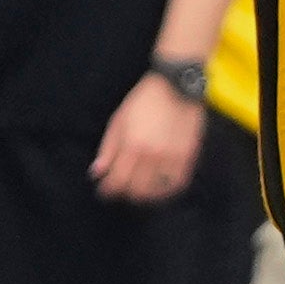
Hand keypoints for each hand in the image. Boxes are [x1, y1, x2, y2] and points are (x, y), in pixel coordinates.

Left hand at [89, 75, 203, 203]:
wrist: (176, 87)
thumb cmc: (143, 102)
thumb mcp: (118, 121)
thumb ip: (107, 149)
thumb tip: (96, 173)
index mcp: (133, 146)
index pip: (118, 181)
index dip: (108, 191)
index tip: (103, 192)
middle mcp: (153, 156)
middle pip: (136, 190)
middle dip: (124, 194)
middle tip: (119, 192)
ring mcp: (173, 158)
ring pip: (157, 191)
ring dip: (144, 196)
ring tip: (137, 193)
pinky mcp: (188, 157)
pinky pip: (177, 184)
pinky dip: (166, 191)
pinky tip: (158, 189)